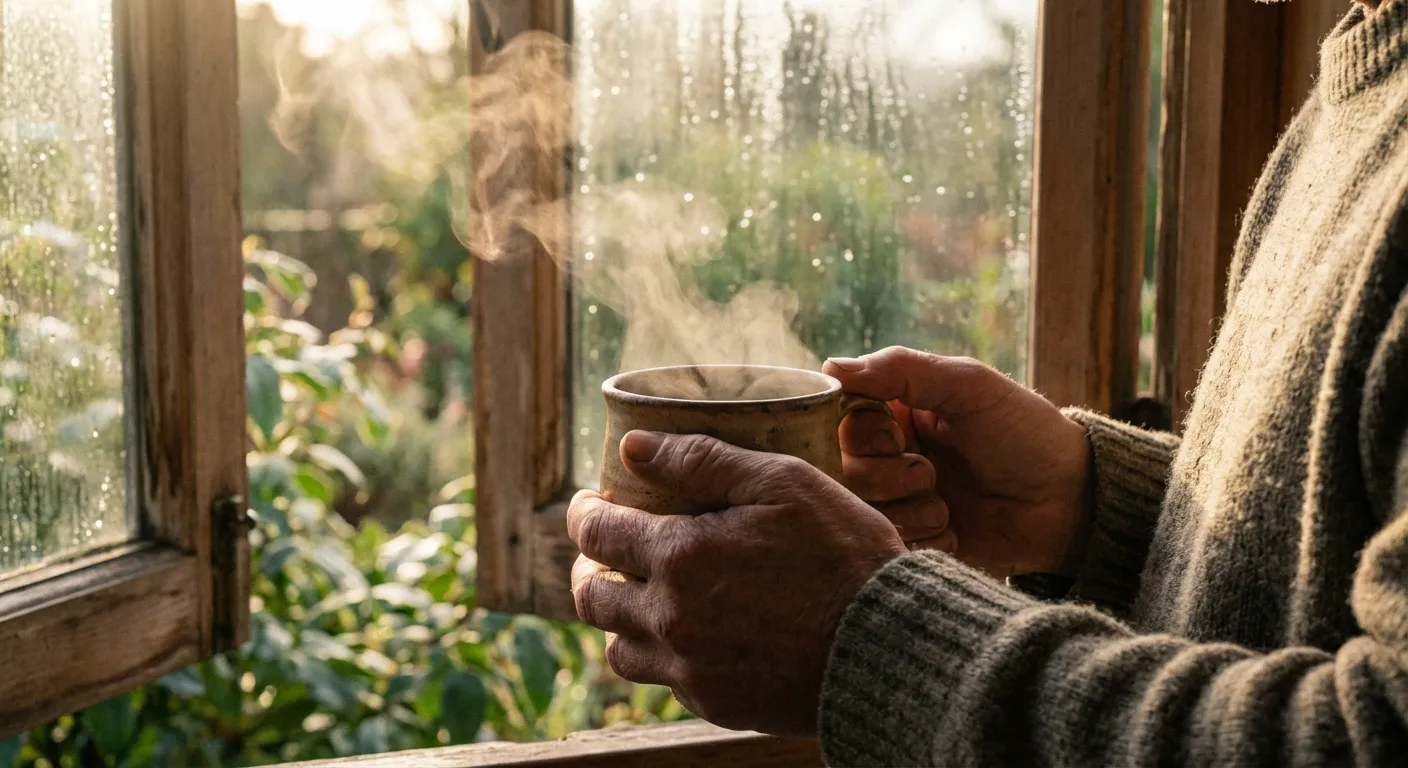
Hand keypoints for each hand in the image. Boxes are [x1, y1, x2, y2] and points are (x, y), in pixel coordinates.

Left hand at [567, 431, 905, 737]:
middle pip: (591, 597)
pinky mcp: (715, 704)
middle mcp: (671, 618)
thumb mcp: (783, 482)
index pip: (596, 533)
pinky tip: (692, 634)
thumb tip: (634, 445)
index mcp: (680, 555)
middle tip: (606, 552)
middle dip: (589, 568)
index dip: (585, 513)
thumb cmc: (844, 554)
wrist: (888, 647)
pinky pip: (665, 681)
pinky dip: (664, 655)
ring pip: (619, 648)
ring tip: (641, 596)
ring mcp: (690, 668)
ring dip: (619, 618)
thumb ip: (702, 459)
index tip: (591, 503)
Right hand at [824, 347, 1092, 578]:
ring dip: (906, 511)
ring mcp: (901, 503)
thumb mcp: (967, 385)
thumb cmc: (1024, 432)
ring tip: (946, 507)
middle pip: (842, 471)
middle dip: (887, 477)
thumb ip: (901, 369)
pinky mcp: (915, 544)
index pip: (839, 421)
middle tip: (931, 475)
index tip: (899, 435)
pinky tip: (955, 531)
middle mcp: (889, 457)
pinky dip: (922, 540)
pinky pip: (889, 547)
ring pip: (861, 512)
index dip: (863, 434)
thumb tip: (830, 365)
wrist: (1070, 501)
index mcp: (895, 413)